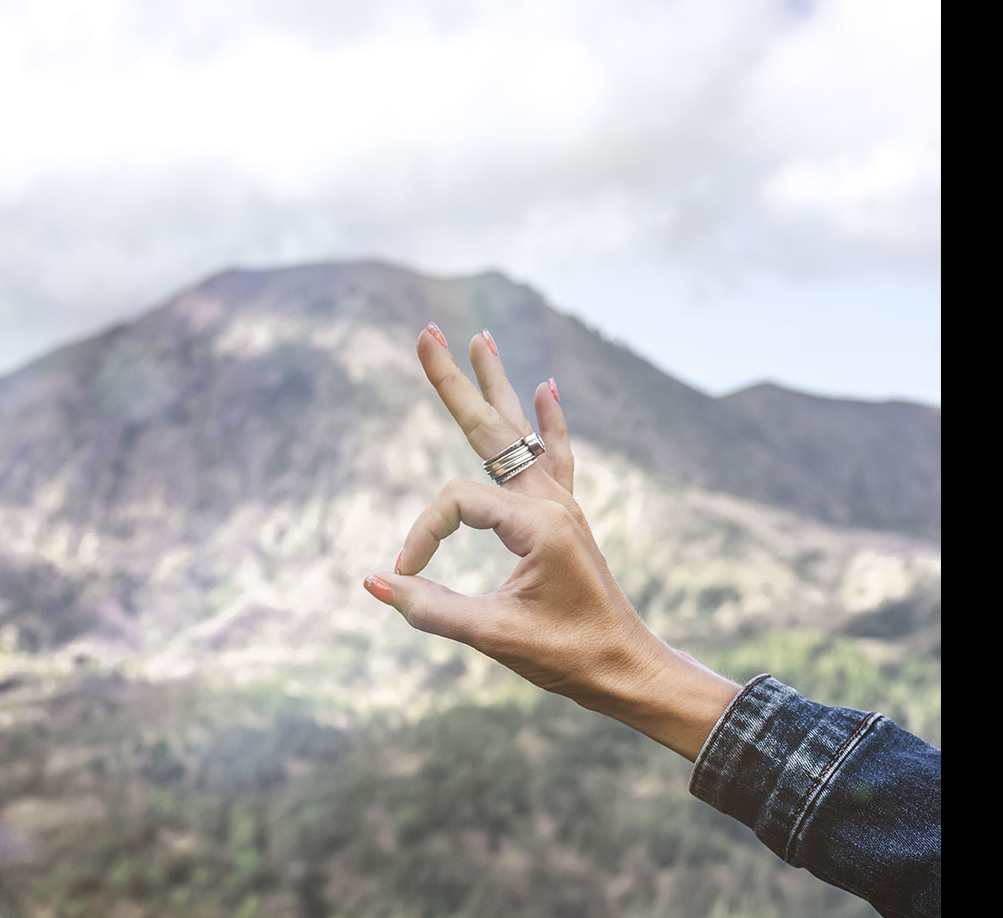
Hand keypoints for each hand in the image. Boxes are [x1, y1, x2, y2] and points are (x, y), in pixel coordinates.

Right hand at [362, 325, 740, 759]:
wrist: (627, 670)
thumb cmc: (566, 655)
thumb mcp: (494, 636)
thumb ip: (432, 609)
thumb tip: (375, 581)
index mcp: (535, 523)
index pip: (454, 503)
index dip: (422, 536)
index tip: (406, 574)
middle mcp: (549, 501)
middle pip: (490, 428)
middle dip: (456, 381)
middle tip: (427, 333)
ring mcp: (561, 505)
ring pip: (520, 432)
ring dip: (498, 385)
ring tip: (480, 339)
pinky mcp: (565, 518)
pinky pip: (555, 456)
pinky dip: (548, 422)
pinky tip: (547, 389)